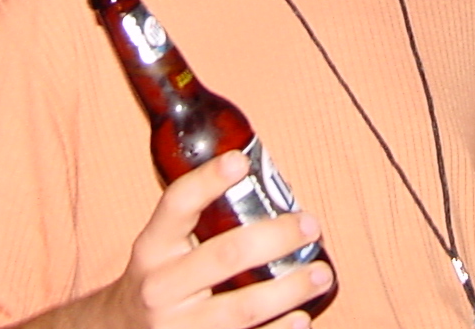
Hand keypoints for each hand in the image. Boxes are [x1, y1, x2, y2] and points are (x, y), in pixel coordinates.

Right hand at [48, 151, 334, 328]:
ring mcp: (178, 325)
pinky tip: (301, 316)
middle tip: (309, 224)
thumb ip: (196, 222)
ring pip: (242, 308)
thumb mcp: (161, 246)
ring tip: (321, 273)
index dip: (207, 181)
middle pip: (224, 256)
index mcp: (152, 248)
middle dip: (275, 238)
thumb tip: (258, 182)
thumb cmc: (158, 279)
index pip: (176, 205)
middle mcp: (161, 286)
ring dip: (289, 289)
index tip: (239, 162)